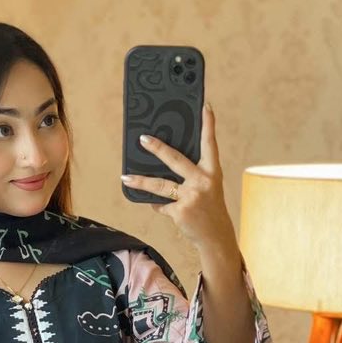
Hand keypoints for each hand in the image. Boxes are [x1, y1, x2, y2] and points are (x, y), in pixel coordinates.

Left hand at [121, 103, 238, 257]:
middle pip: (176, 160)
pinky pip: (161, 205)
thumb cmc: (210, 208)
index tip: (205, 106)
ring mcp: (191, 196)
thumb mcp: (208, 188)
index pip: (210, 144)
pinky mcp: (180, 211)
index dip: (208, 125)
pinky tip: (159, 206)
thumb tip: (163, 164)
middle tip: (142, 139)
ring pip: (160, 186)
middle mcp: (203, 181)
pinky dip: (158, 206)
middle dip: (157, 148)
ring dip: (140, 181)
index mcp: (213, 172)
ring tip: (125, 177)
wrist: (215, 236)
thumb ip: (192, 175)